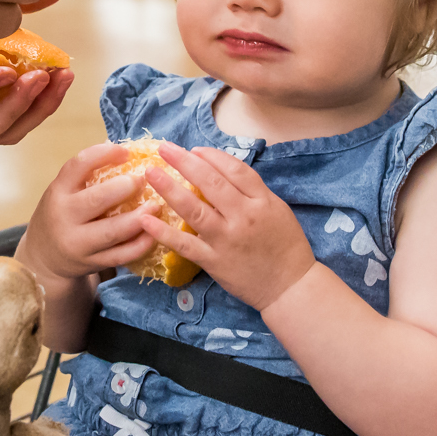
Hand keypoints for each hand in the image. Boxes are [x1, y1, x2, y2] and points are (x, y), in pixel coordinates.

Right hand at [17, 143, 158, 282]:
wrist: (43, 257)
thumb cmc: (61, 214)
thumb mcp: (63, 192)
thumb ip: (86, 176)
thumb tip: (128, 154)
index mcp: (58, 191)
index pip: (79, 165)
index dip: (104, 153)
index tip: (125, 152)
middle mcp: (64, 216)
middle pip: (97, 199)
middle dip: (125, 187)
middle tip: (144, 180)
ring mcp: (77, 243)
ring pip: (112, 231)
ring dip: (139, 218)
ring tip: (155, 206)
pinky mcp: (91, 262)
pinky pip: (121, 255)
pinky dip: (140, 244)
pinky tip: (153, 233)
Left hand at [139, 143, 315, 310]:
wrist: (290, 287)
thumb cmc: (285, 245)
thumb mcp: (277, 209)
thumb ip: (252, 191)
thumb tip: (221, 170)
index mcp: (262, 201)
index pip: (235, 170)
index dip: (212, 156)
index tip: (193, 149)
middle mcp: (243, 217)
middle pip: (211, 183)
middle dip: (185, 162)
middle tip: (164, 148)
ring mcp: (226, 240)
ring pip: (194, 209)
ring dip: (169, 189)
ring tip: (151, 173)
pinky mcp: (214, 261)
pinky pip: (185, 244)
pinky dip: (164, 233)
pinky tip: (146, 219)